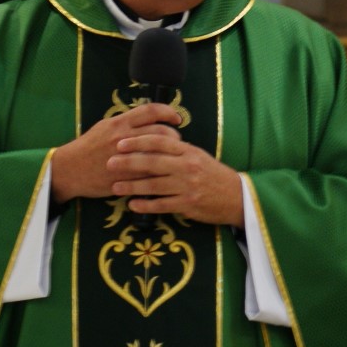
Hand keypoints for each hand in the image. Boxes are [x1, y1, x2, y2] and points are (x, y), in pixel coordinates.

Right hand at [50, 103, 181, 203]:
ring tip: (173, 155)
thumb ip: (126, 122)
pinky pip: (150, 172)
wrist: (70, 170)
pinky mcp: (126, 176)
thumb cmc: (88, 147)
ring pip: (159, 152)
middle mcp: (124, 138)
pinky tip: (163, 171)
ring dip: (171, 153)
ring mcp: (126, 158)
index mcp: (119, 123)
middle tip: (177, 139)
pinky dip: (160, 171)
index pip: (151, 110)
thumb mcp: (104, 126)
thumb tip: (148, 117)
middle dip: (174, 135)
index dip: (168, 111)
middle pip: (161, 131)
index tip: (176, 117)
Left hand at [107, 133, 244, 227]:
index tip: (121, 143)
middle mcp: (187, 166)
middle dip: (128, 162)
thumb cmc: (213, 175)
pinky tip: (132, 204)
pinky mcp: (188, 204)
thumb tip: (152, 142)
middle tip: (109, 162)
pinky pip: (162, 205)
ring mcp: (187, 186)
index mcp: (188, 151)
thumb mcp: (198, 156)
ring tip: (115, 187)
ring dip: (132, 186)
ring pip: (154, 185)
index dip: (138, 141)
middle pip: (152, 162)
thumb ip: (177, 150)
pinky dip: (146, 205)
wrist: (236, 197)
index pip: (159, 141)